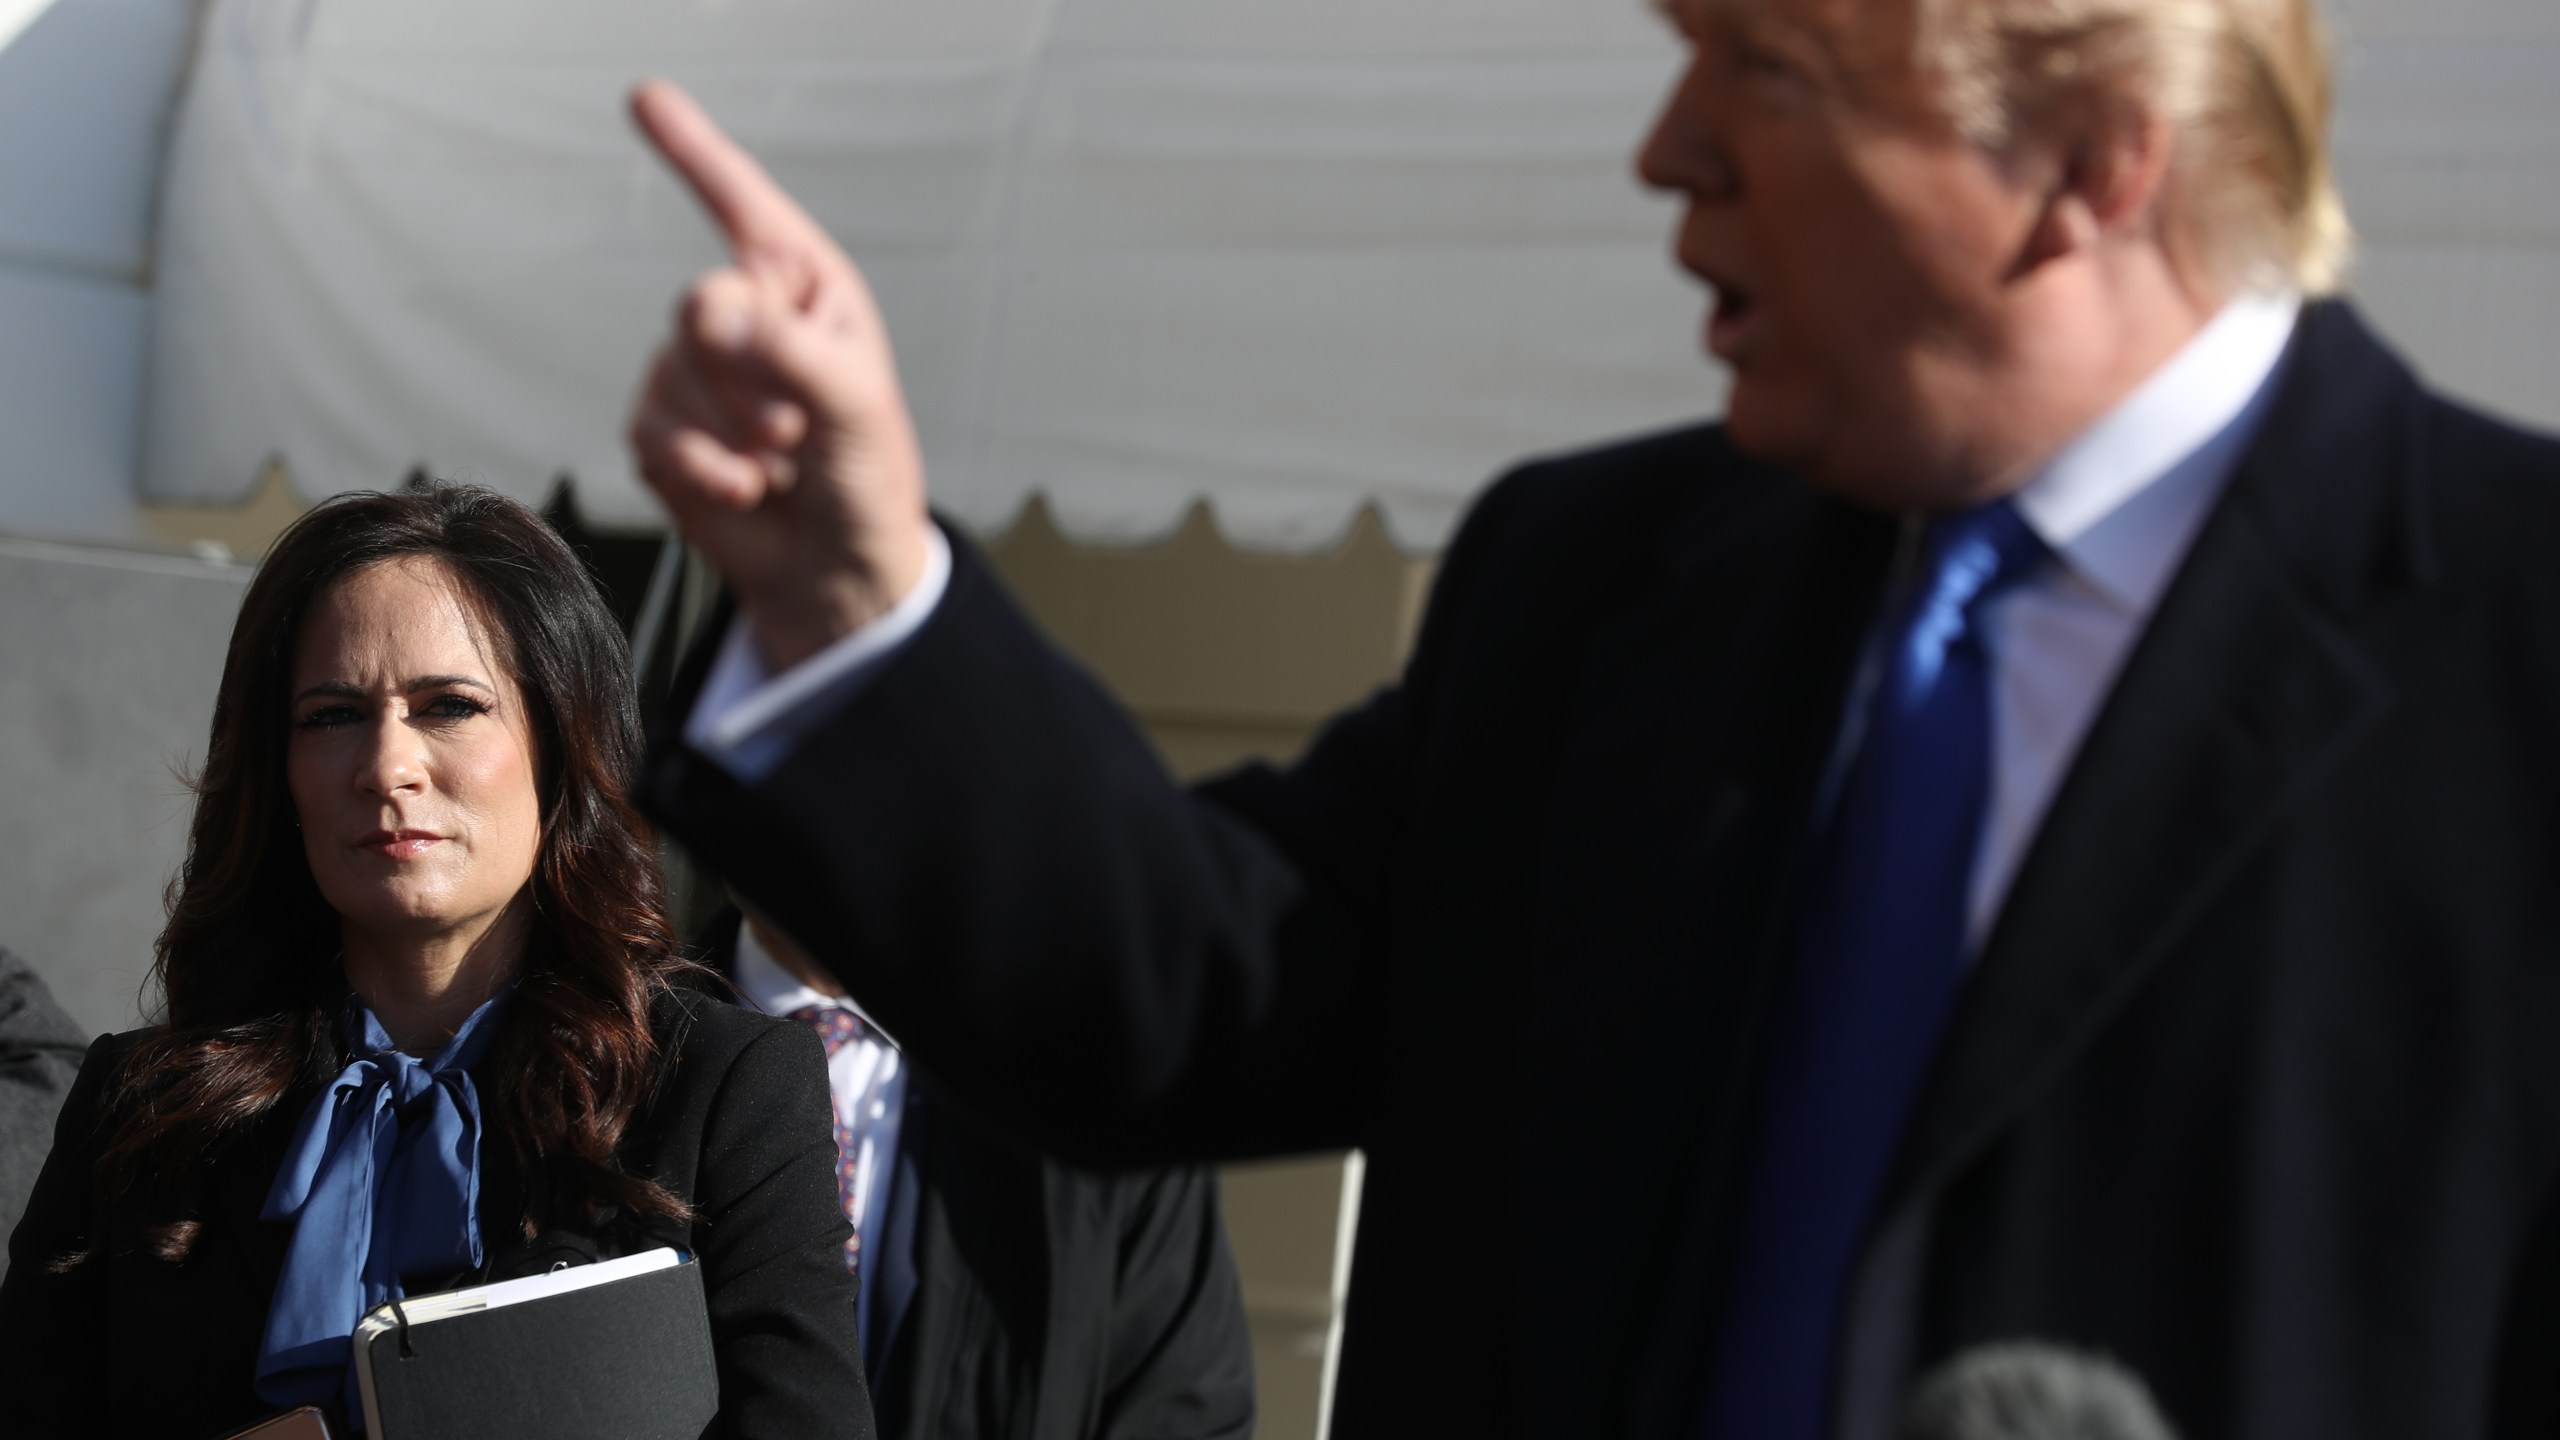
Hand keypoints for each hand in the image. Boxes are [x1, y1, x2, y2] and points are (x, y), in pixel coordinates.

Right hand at [626, 80, 932, 670]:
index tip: (646, 96)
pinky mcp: (663, 430)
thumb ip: (786, 351)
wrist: (836, 568)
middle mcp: (746, 316)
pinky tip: (746, 491)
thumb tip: (704, 307)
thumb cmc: (864, 475)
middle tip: (798, 431)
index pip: (741, 204)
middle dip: (750, 382)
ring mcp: (696, 371)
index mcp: (803, 287)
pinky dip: (702, 470)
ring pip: (675, 378)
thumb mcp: (852, 407)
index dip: (692, 150)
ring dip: (733, 436)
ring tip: (782, 464)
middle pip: (702, 310)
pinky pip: (652, 433)